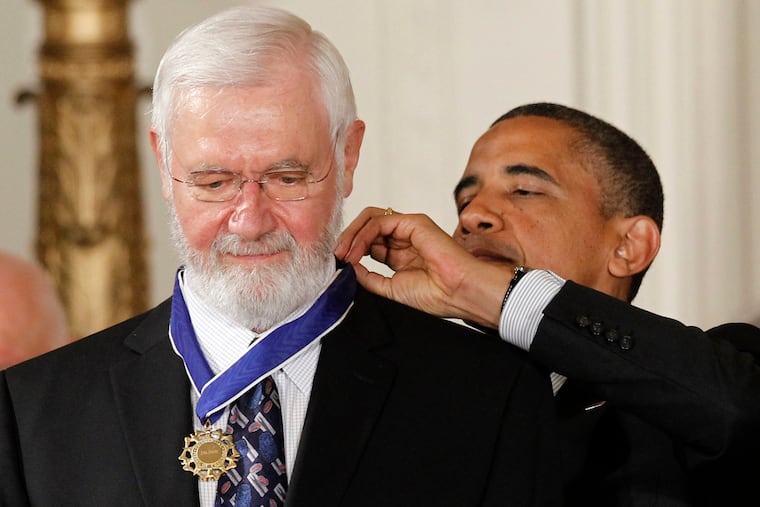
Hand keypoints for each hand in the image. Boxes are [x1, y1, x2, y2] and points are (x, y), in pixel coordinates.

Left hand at [335, 207, 511, 327]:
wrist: (457, 293)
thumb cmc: (435, 295)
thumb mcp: (389, 288)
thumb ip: (369, 276)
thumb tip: (349, 266)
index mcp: (400, 255)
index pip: (369, 243)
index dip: (352, 250)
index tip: (339, 264)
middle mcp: (404, 239)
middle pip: (367, 227)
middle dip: (348, 239)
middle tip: (337, 255)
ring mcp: (409, 228)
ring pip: (370, 219)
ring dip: (352, 235)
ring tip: (344, 253)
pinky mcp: (413, 222)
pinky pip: (379, 221)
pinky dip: (363, 234)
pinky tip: (357, 251)